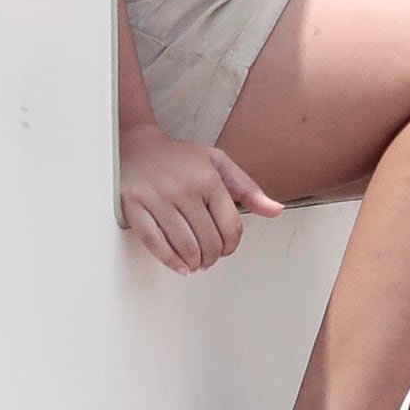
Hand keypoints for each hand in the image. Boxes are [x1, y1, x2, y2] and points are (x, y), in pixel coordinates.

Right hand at [122, 122, 279, 270]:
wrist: (136, 145)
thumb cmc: (179, 158)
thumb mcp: (218, 164)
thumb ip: (248, 189)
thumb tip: (276, 210)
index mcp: (208, 177)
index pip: (230, 226)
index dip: (231, 245)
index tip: (226, 249)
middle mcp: (184, 187)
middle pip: (208, 240)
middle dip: (212, 257)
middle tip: (209, 259)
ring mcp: (157, 197)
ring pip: (184, 245)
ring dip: (194, 262)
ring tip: (196, 262)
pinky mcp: (134, 205)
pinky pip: (155, 242)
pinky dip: (170, 260)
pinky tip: (179, 265)